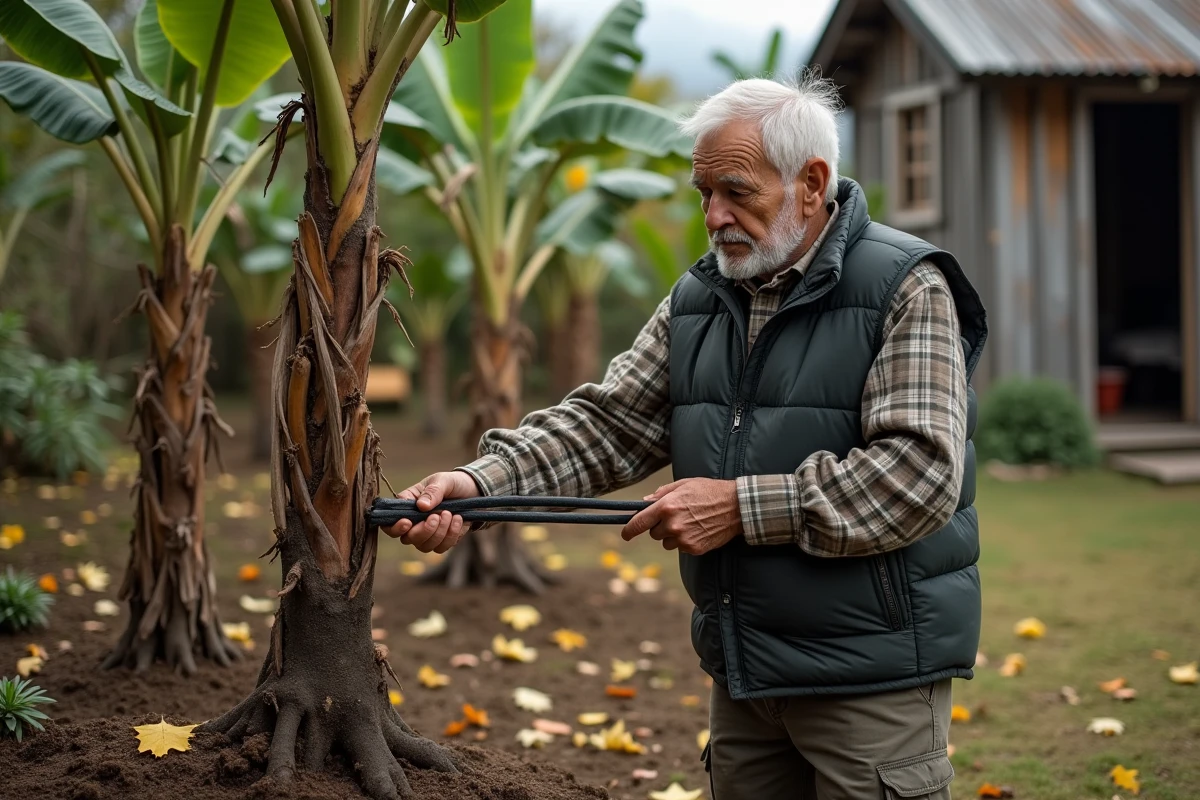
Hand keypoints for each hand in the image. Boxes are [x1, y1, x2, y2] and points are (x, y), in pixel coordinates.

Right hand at [382, 470, 479, 552]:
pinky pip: (442, 547)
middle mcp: (413, 523)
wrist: (473, 492)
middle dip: (424, 530)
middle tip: (437, 516)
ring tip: (451, 514)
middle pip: (408, 539)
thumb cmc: (452, 484)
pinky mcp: (441, 541)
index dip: (395, 528)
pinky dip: (452, 535)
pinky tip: (458, 520)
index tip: (407, 522)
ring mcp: (427, 534)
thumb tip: (421, 506)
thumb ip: (432, 491)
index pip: (389, 523)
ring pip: (424, 546)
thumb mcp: (443, 481)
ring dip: (439, 532)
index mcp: (407, 505)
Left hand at [620, 478, 741, 555]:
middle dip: (660, 527)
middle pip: (654, 533)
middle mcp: (672, 524)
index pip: (639, 523)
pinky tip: (699, 530)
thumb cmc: (709, 491)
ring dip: (673, 536)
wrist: (736, 507)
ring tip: (691, 523)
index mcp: (667, 506)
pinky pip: (681, 548)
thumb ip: (661, 494)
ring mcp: (683, 539)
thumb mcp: (684, 484)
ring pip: (667, 543)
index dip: (629, 530)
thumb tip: (644, 503)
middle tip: (677, 516)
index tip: (625, 534)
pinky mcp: (694, 549)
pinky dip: (686, 541)